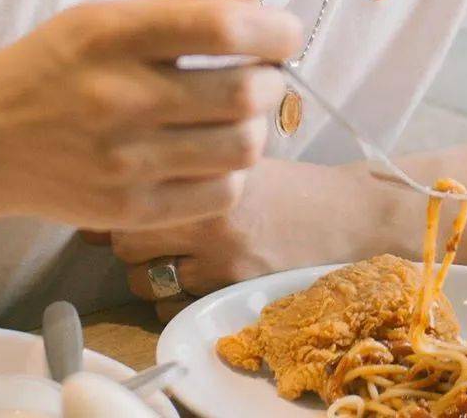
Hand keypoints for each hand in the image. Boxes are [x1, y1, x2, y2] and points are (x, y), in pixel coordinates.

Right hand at [0, 0, 301, 231]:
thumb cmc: (58, 64)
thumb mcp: (113, 15)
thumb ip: (193, 0)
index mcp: (115, 35)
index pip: (223, 28)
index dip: (275, 29)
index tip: (283, 32)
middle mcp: (120, 97)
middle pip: (245, 92)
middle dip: (273, 79)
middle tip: (263, 73)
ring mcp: (124, 161)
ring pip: (243, 147)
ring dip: (258, 126)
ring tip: (238, 114)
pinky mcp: (128, 210)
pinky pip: (221, 195)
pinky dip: (234, 171)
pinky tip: (212, 152)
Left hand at [110, 159, 379, 321]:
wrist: (351, 216)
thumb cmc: (292, 187)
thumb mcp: (240, 163)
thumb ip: (185, 172)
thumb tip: (116, 186)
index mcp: (210, 165)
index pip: (133, 188)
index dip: (116, 199)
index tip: (115, 199)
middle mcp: (210, 205)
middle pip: (127, 236)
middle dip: (128, 238)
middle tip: (150, 231)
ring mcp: (221, 251)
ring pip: (144, 276)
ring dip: (149, 271)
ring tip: (177, 256)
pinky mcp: (232, 287)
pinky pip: (175, 302)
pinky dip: (177, 295)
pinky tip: (201, 276)